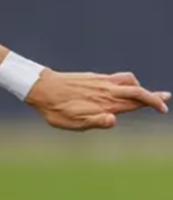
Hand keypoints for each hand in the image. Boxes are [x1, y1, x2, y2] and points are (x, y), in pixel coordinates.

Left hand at [25, 71, 170, 130]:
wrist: (39, 88)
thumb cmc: (56, 109)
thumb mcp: (73, 122)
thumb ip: (95, 122)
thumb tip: (114, 120)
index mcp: (105, 102)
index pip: (136, 101)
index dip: (152, 103)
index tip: (163, 108)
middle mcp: (106, 90)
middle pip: (137, 90)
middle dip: (153, 95)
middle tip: (166, 99)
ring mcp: (100, 81)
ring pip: (128, 80)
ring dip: (140, 87)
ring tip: (145, 95)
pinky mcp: (93, 77)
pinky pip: (116, 77)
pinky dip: (126, 82)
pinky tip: (122, 88)